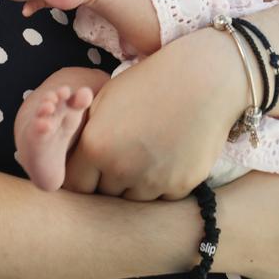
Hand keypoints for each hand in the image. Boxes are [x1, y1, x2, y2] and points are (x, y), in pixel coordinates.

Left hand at [63, 26, 251, 198]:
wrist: (203, 78)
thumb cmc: (151, 80)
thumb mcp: (107, 98)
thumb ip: (87, 133)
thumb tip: (74, 161)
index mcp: (96, 145)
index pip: (74, 184)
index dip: (81, 176)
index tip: (90, 167)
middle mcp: (121, 169)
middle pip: (103, 195)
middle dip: (107, 181)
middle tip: (122, 158)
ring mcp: (152, 181)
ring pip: (132, 200)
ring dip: (134, 185)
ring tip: (146, 153)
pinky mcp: (180, 187)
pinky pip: (160, 198)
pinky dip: (160, 185)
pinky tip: (167, 155)